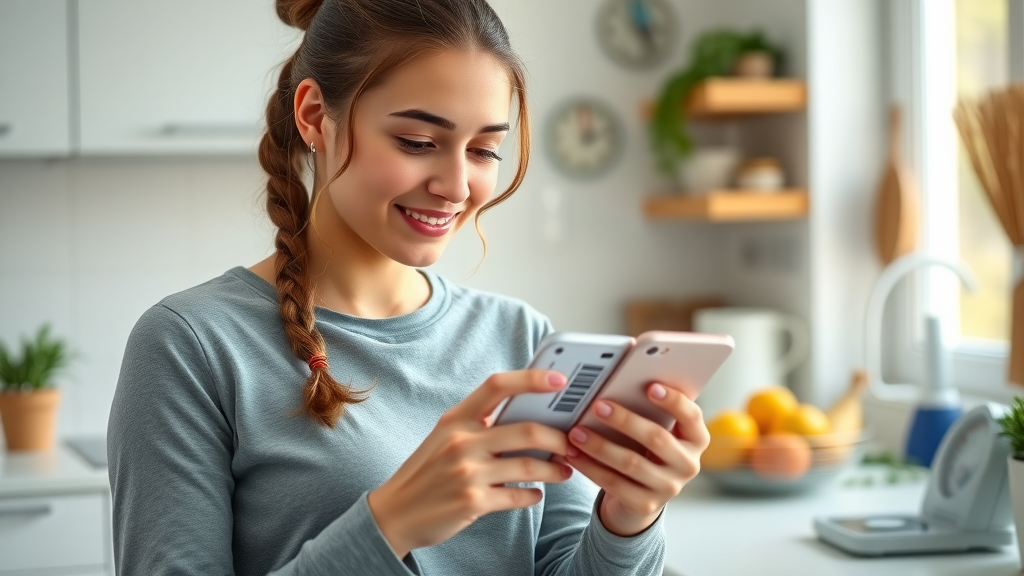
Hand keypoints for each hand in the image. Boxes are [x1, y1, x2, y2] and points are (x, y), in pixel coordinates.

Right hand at [368, 370, 573, 557]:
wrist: (395, 513)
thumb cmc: (428, 471)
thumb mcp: (446, 438)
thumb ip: (480, 425)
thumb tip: (530, 416)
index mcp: (456, 418)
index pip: (497, 385)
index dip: (532, 379)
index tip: (560, 381)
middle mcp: (461, 441)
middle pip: (527, 430)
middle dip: (558, 439)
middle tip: (572, 444)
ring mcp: (467, 472)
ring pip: (529, 467)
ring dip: (554, 470)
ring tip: (565, 471)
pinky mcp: (472, 502)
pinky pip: (518, 497)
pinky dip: (534, 496)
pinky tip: (536, 494)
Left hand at [560, 383, 708, 535]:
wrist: (641, 496)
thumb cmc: (646, 450)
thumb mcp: (655, 430)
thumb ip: (648, 409)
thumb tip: (621, 375)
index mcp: (696, 439)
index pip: (692, 417)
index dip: (673, 401)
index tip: (650, 386)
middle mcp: (688, 464)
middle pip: (657, 439)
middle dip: (625, 420)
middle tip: (597, 405)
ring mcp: (668, 488)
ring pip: (631, 463)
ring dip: (600, 445)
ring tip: (576, 431)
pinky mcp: (645, 505)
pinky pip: (613, 483)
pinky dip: (590, 467)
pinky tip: (573, 454)